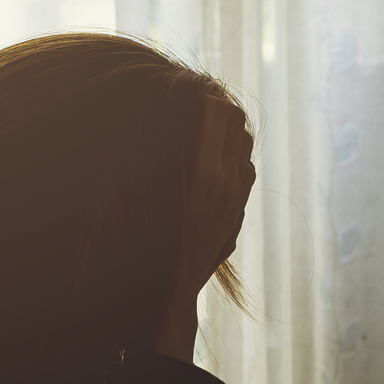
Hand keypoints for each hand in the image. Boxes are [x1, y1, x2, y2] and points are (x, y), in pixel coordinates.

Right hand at [151, 98, 254, 361]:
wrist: (168, 292)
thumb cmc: (142, 244)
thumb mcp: (137, 198)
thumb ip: (147, 159)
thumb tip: (145, 125)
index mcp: (203, 173)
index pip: (221, 114)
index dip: (207, 96)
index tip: (190, 91)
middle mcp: (226, 183)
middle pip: (238, 125)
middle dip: (220, 110)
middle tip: (199, 103)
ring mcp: (236, 199)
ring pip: (246, 147)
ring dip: (230, 134)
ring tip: (206, 128)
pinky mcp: (237, 213)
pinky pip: (246, 171)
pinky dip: (234, 159)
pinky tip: (213, 162)